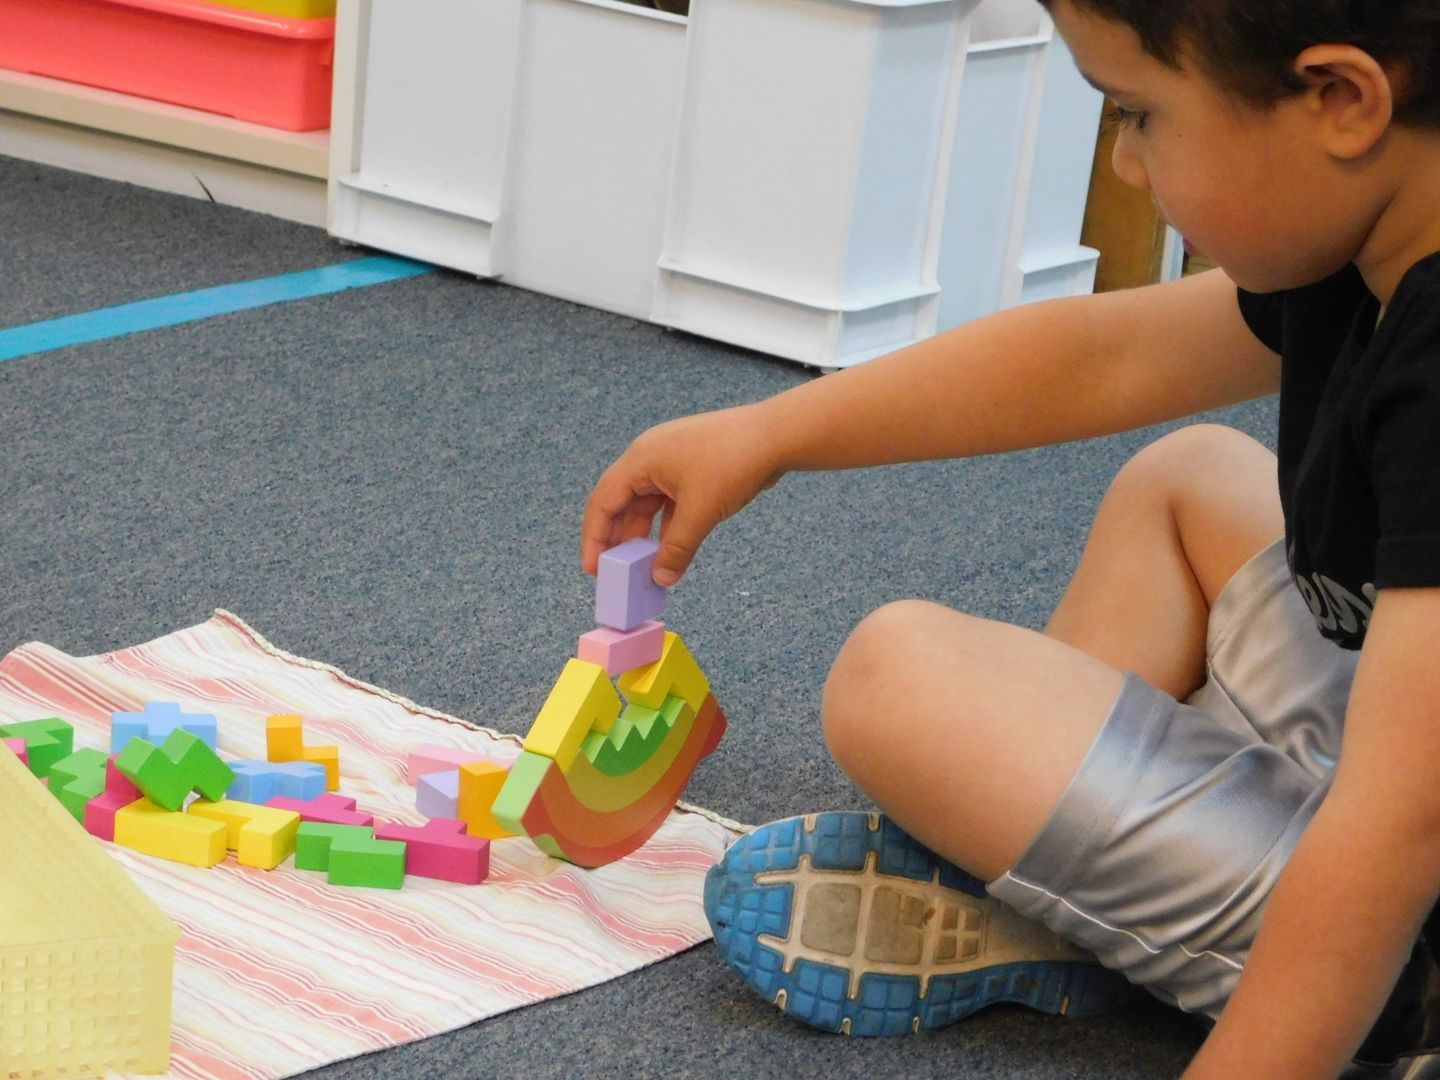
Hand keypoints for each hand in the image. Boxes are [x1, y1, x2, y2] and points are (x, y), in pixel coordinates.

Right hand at [580, 404, 783, 585]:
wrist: (776, 436)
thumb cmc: (734, 461)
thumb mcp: (700, 512)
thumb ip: (676, 548)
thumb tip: (661, 578)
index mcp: (641, 459)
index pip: (603, 501)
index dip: (595, 537)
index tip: (593, 568)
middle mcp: (650, 456)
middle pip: (621, 502)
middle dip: (617, 538)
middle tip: (615, 572)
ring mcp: (671, 460)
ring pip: (646, 503)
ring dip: (643, 534)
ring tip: (640, 566)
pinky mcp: (692, 467)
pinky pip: (668, 500)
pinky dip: (665, 525)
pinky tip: (667, 549)